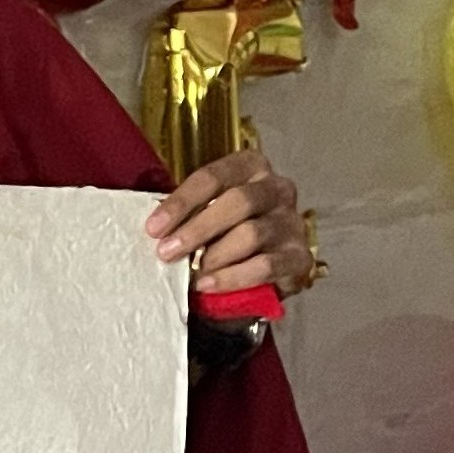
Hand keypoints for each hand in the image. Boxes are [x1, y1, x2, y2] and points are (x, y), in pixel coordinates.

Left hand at [146, 149, 313, 298]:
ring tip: (191, 272)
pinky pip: (265, 266)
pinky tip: (208, 285)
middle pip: (238, 201)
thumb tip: (156, 229)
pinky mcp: (300, 257)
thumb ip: (189, 214)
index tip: (154, 228)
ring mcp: (292, 222)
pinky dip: (232, 277)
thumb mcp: (207, 215)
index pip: (214, 175)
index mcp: (252, 167)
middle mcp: (277, 189)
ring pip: (251, 234)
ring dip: (215, 255)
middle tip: (167, 252)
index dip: (181, 201)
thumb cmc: (226, 235)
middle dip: (197, 228)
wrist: (260, 274)